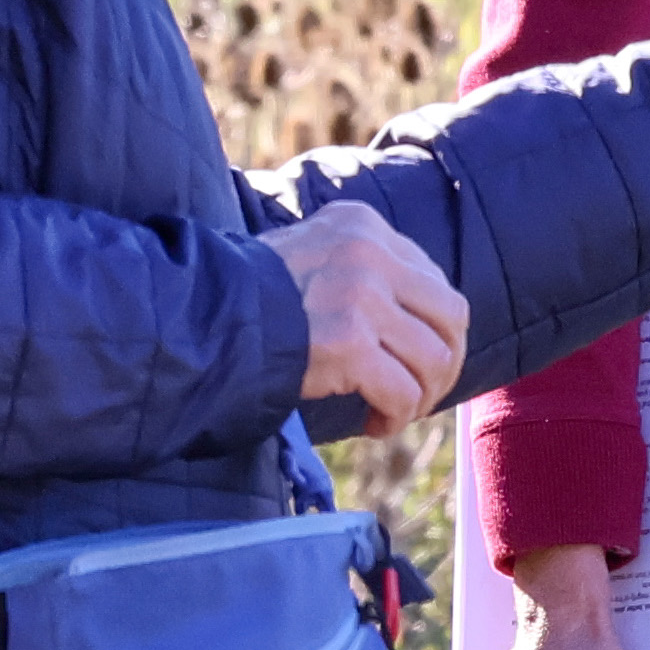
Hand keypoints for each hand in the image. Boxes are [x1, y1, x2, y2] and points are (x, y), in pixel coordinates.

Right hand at [263, 200, 467, 422]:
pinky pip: (402, 392)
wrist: (198, 318)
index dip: (433, 330)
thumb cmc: (249, 299)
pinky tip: (374, 425)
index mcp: (362, 225)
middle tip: (419, 394)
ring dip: (421, 397)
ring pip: (433, 359)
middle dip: (444, 365)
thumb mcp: (311, 255)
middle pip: (451, 316)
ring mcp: (360, 295)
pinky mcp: (348, 342)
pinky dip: (396, 416)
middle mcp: (368, 251)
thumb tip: (418, 320)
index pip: (433, 280)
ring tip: (392, 412)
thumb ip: (362, 270)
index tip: (411, 361)